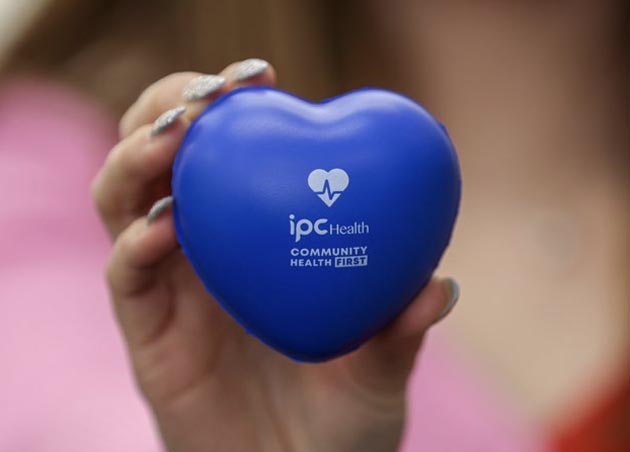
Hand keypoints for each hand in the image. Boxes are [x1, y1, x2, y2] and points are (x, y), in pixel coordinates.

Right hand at [91, 58, 458, 451]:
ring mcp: (172, 288)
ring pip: (124, 201)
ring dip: (138, 157)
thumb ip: (399, 332)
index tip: (262, 76)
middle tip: (206, 94)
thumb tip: (437, 287)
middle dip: (171, 109)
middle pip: (164, 159)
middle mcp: (209, 250)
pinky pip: (126, 275)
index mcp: (259, 239)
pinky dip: (136, 243)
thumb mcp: (380, 372)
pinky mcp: (146, 331)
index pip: (229, 154)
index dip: (232, 107)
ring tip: (174, 134)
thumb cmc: (342, 423)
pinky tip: (167, 226)